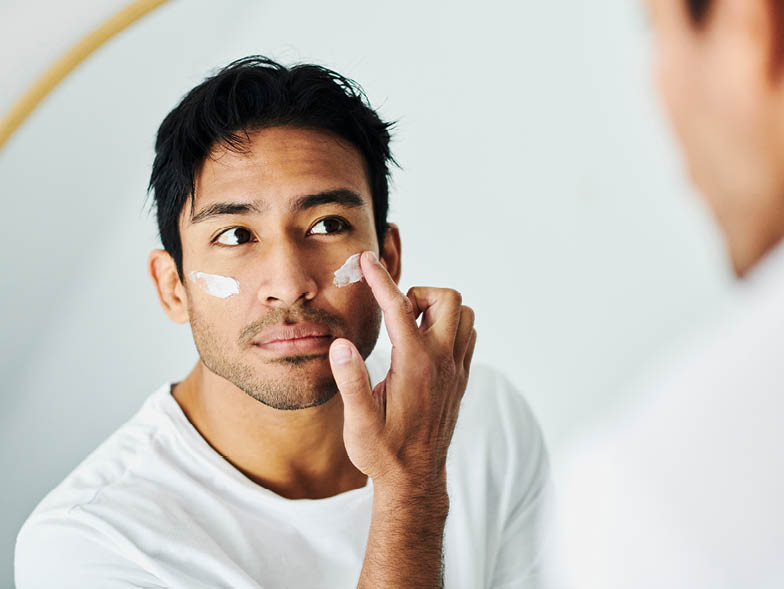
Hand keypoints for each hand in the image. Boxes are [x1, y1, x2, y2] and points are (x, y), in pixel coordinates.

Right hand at [328, 250, 476, 492]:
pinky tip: (424, 344)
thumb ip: (351, 382)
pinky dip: (449, 326)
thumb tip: (341, 345)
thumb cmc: (383, 453)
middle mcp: (442, 362)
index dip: (380, 279)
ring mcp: (456, 370)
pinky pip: (467, 335)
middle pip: (446, 300)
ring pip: (464, 314)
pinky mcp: (461, 378)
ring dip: (437, 309)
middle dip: (418, 294)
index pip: (399, 309)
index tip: (366, 260)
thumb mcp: (358, 423)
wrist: (415, 481)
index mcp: (415, 367)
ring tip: (409, 329)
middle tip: (396, 315)